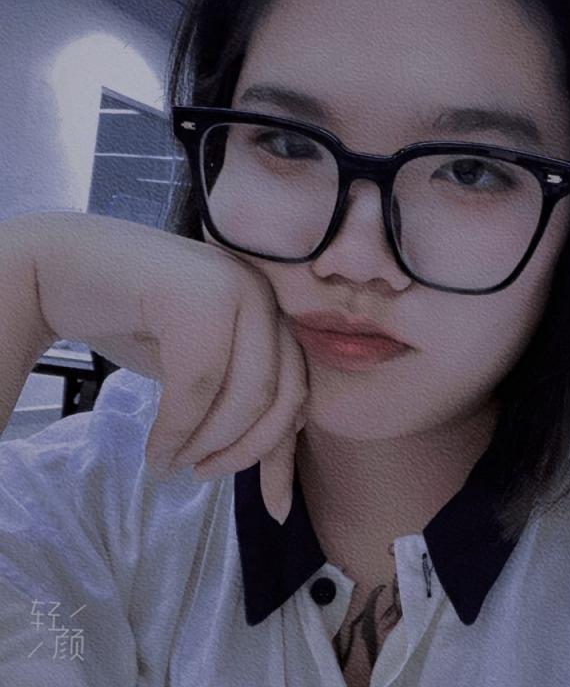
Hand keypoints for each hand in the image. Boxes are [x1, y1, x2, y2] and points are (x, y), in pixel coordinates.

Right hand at [13, 211, 307, 522]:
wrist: (64, 268)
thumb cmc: (134, 321)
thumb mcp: (201, 372)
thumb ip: (239, 402)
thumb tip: (279, 459)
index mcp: (272, 312)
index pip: (298, 389)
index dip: (285, 453)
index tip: (276, 509)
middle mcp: (264, 295)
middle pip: (281, 395)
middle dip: (242, 451)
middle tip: (200, 474)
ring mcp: (236, 287)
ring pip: (246, 393)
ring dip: (207, 443)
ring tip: (172, 461)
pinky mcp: (197, 293)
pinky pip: (199, 383)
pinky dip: (177, 428)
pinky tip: (156, 450)